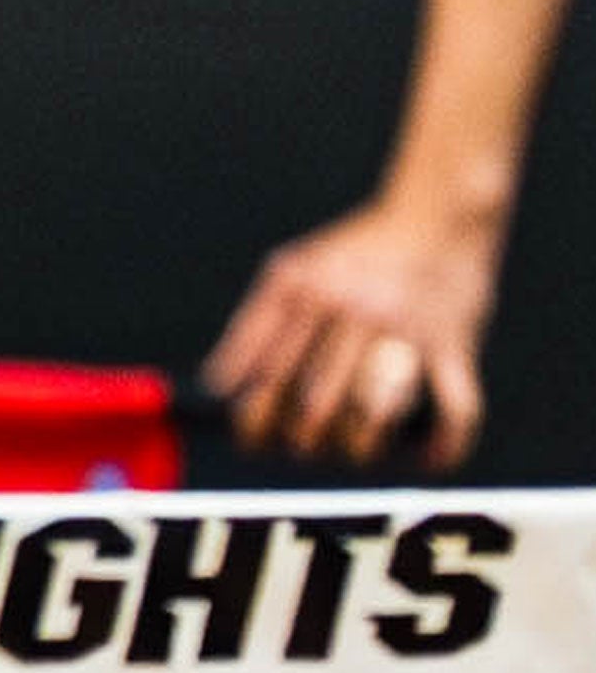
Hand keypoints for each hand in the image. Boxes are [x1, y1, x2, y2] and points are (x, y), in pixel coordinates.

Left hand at [204, 192, 498, 467]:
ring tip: (351, 450)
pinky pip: (455, 408)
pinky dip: (441, 445)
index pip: (265, 374)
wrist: (439, 213)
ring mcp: (405, 329)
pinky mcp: (454, 344)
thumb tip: (218, 386)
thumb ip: (254, 325)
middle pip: (314, 403)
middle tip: (303, 447)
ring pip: (375, 413)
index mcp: (304, 292)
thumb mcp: (292, 270)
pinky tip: (421, 459)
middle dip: (302, 439)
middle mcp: (351, 310)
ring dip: (359, 447)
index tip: (252, 442)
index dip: (253, 420)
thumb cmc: (356, 249)